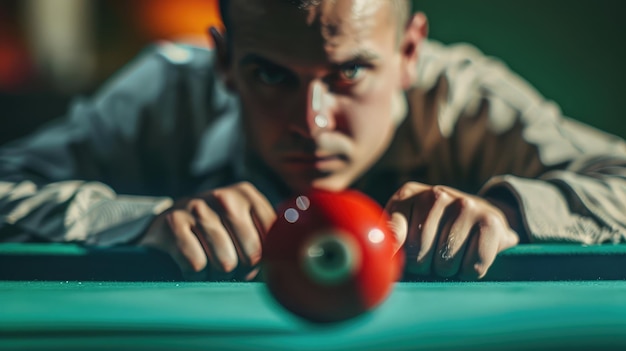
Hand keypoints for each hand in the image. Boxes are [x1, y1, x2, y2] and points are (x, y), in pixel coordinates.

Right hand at [139, 182, 275, 279]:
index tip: (253, 263)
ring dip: (218, 274)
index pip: (271, 239)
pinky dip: (196, 274)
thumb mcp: (244, 226)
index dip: (264, 260)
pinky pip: (197, 264)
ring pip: (225, 262)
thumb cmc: (216, 231)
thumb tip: (288, 261)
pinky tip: (191, 265)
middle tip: (231, 267)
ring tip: (211, 266)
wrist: (167, 225)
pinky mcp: (173, 221)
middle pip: (251, 254)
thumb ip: (268, 237)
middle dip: (242, 271)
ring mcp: (197, 206)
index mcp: (247, 194)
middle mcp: (224, 196)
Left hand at [385, 182, 518, 279]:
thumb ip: (389, 238)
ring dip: (447, 270)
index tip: (396, 264)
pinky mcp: (490, 221)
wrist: (482, 216)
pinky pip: (472, 267)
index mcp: (407, 195)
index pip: (393, 235)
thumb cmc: (433, 229)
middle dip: (424, 266)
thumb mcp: (404, 226)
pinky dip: (469, 272)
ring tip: (452, 254)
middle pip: (417, 256)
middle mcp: (435, 194)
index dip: (395, 257)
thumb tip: (381, 257)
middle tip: (432, 255)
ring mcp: (464, 205)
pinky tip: (470, 256)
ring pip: (445, 264)